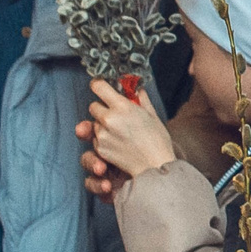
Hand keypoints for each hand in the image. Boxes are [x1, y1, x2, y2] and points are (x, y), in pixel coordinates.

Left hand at [79, 79, 177, 197]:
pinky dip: (104, 138)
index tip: (101, 86)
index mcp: (122, 107)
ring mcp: (103, 135)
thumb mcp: (152, 114)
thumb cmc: (157, 140)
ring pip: (94, 123)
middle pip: (93, 106)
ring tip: (120, 132)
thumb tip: (136, 88)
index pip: (98, 87)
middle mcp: (109, 119)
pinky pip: (96, 138)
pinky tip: (119, 143)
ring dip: (103, 124)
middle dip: (102, 107)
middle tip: (116, 114)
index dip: (99, 85)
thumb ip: (141, 98)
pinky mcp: (100, 149)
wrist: (154, 166)